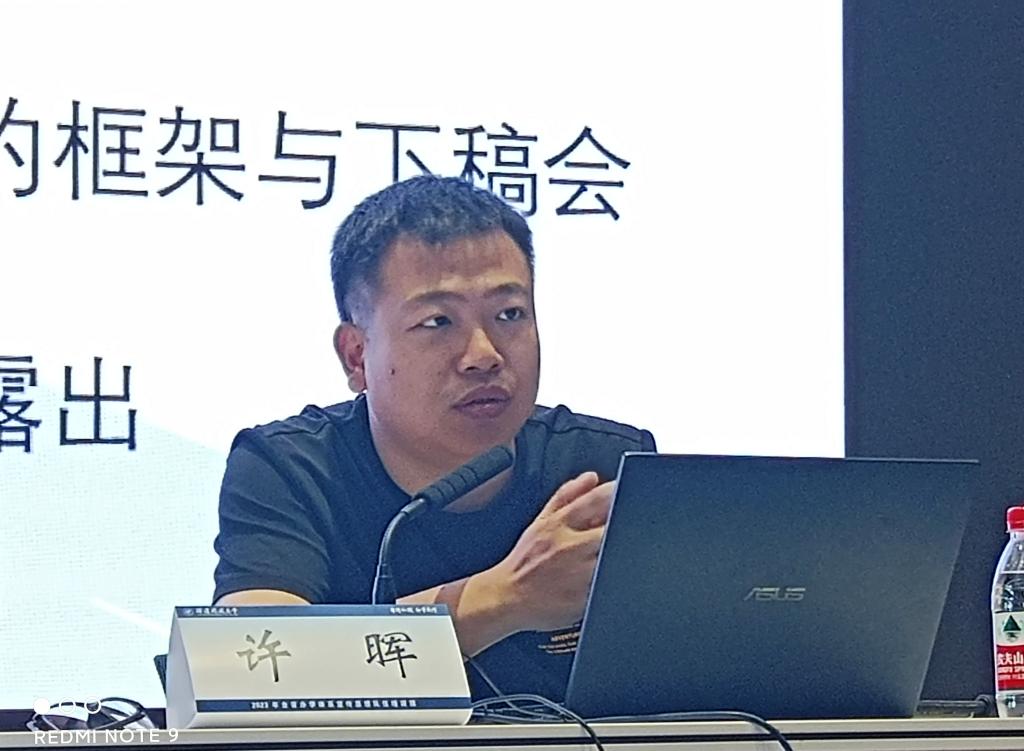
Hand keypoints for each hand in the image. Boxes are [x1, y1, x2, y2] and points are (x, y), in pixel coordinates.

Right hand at [488, 471, 613, 631]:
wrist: (507, 596)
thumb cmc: (525, 559)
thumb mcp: (541, 521)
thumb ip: (567, 495)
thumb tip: (592, 477)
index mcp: (557, 525)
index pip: (595, 500)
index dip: (616, 493)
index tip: (629, 490)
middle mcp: (569, 547)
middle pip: (611, 530)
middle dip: (626, 524)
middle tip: (633, 525)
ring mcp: (578, 575)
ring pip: (614, 559)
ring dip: (624, 552)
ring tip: (624, 550)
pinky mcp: (584, 599)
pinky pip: (610, 584)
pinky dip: (618, 576)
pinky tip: (615, 573)